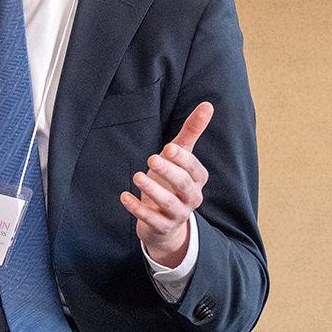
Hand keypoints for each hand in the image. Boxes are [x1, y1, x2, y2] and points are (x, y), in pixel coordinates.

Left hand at [120, 102, 212, 267]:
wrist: (165, 221)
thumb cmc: (172, 181)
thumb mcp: (180, 156)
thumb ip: (191, 132)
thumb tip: (208, 105)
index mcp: (197, 179)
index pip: (194, 168)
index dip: (182, 159)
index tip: (168, 148)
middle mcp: (192, 197)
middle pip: (183, 185)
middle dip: (169, 172)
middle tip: (151, 158)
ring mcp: (178, 214)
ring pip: (169, 204)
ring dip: (153, 191)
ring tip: (137, 176)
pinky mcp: (162, 227)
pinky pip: (151, 220)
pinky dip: (138, 209)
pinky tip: (124, 197)